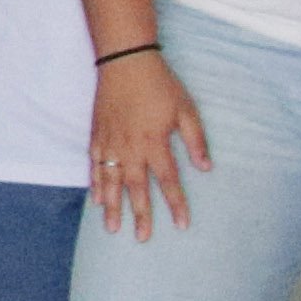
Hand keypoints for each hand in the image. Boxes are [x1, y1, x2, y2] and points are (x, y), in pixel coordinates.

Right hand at [85, 45, 206, 239]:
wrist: (125, 62)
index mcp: (155, 142)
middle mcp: (131, 148)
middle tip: (142, 238)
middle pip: (136, 188)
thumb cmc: (160, 84)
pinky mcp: (97, 136)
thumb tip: (206, 167)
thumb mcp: (186, 109)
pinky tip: (96, 199)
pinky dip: (95, 184)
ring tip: (113, 228)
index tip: (181, 225)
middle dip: (140, 214)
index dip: (176, 204)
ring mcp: (110, 143)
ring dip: (113, 206)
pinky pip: (94, 166)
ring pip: (111, 182)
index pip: (169, 181)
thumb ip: (196, 140)